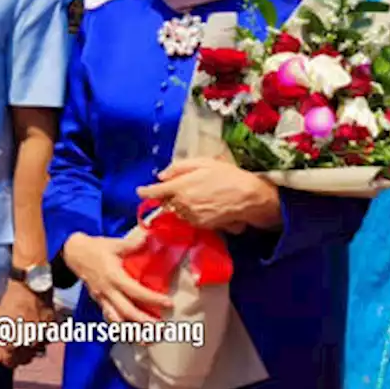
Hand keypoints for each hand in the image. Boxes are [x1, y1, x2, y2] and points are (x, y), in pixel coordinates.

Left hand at [0, 280, 54, 368]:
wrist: (30, 284)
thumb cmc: (11, 301)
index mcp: (13, 341)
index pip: (9, 362)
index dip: (4, 358)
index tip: (2, 353)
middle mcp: (30, 342)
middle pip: (24, 360)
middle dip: (16, 355)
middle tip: (12, 344)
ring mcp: (43, 336)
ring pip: (36, 353)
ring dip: (29, 348)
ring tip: (23, 337)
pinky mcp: (53, 328)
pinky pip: (46, 341)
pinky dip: (41, 338)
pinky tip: (34, 329)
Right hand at [63, 232, 172, 323]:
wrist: (74, 253)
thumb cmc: (96, 248)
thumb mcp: (114, 244)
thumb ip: (132, 244)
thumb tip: (149, 236)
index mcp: (113, 276)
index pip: (135, 291)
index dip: (152, 298)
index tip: (168, 303)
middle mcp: (107, 290)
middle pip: (127, 311)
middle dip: (144, 321)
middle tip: (160, 327)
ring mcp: (102, 298)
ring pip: (117, 319)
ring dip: (131, 330)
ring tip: (147, 339)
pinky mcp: (98, 301)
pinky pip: (109, 317)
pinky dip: (119, 327)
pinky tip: (128, 334)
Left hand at [137, 157, 280, 231]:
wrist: (249, 197)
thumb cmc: (227, 175)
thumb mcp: (202, 163)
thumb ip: (178, 168)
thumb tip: (161, 176)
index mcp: (179, 187)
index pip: (154, 192)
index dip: (145, 191)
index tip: (140, 191)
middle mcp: (182, 205)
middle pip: (165, 203)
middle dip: (167, 197)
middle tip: (179, 188)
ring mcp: (191, 217)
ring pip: (177, 212)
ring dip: (179, 205)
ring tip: (195, 195)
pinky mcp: (202, 226)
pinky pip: (189, 219)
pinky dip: (190, 213)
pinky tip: (203, 204)